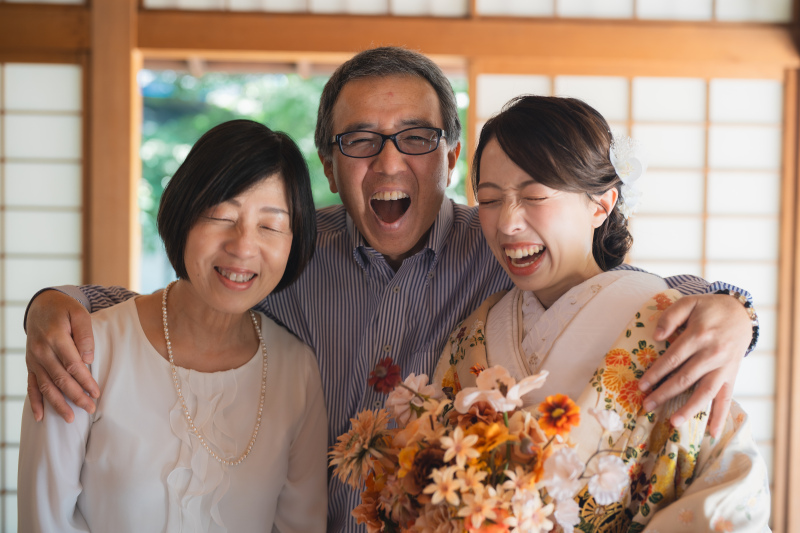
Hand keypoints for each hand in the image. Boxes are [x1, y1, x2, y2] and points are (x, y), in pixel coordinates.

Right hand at [25, 290, 98, 422]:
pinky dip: (34, 402)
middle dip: (76, 396)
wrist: (41, 306)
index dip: (85, 380)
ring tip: (70, 419)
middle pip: (60, 378)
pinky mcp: (30, 365)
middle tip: (90, 409)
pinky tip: (40, 417)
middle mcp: (41, 351)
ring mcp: (34, 359)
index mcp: (55, 337)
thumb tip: (88, 359)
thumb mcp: (79, 314)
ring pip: (46, 386)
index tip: (97, 393)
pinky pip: (31, 386)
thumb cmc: (65, 310)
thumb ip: (85, 335)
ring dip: (57, 404)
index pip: (72, 365)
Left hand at [639, 293, 751, 437]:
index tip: (641, 385)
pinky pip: (727, 399)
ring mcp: (724, 367)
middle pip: (686, 378)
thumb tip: (656, 336)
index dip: (656, 373)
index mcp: (699, 335)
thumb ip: (670, 316)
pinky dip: (720, 417)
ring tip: (674, 422)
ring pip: (706, 392)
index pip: (673, 359)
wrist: (741, 313)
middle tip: (647, 406)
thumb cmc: (710, 309)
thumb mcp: (689, 303)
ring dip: (690, 409)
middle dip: (665, 393)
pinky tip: (712, 433)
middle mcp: (713, 354)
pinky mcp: (732, 376)